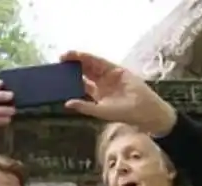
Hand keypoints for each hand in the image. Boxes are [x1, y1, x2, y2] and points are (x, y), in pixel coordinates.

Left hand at [60, 50, 176, 135]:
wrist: (143, 110)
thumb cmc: (123, 114)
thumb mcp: (100, 111)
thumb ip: (84, 107)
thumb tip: (67, 103)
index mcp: (97, 94)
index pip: (81, 83)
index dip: (70, 78)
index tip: (58, 74)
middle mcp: (102, 83)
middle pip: (84, 71)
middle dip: (73, 65)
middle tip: (59, 60)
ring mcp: (109, 75)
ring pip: (91, 65)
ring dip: (79, 59)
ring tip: (66, 55)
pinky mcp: (116, 69)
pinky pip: (101, 62)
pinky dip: (91, 58)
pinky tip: (80, 55)